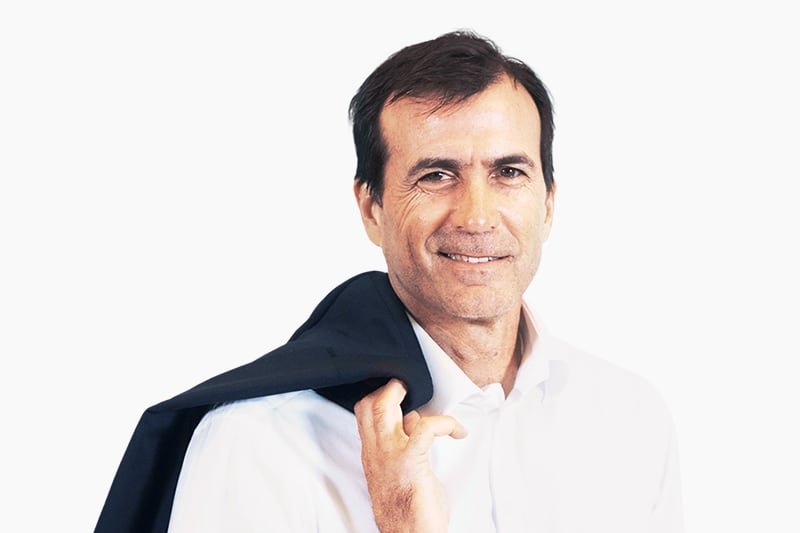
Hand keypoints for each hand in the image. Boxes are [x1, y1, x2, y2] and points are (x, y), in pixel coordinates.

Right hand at [354, 379, 467, 532]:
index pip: (363, 413)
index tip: (398, 390)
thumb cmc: (407, 511)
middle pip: (370, 404)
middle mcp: (376, 453)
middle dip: (391, 387)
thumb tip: (412, 422)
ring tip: (434, 403)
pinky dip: (445, 423)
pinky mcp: (410, 463)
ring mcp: (390, 456)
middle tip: (411, 388)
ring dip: (410, 396)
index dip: (379, 394)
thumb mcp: (396, 473)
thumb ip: (399, 446)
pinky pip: (424, 429)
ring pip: (384, 407)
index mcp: (372, 455)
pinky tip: (458, 430)